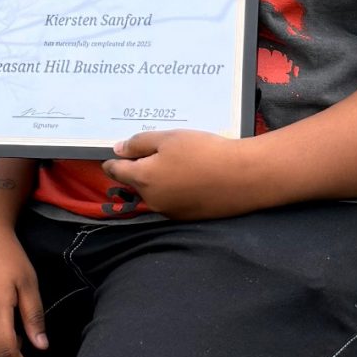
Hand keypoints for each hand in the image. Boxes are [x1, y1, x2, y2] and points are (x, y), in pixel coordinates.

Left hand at [100, 130, 268, 220]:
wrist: (243, 177)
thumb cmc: (204, 152)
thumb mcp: (169, 138)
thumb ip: (139, 144)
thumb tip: (117, 150)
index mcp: (143, 179)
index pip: (116, 172)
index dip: (112, 162)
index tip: (113, 156)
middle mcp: (152, 200)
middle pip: (136, 183)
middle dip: (140, 170)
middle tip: (156, 152)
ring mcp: (170, 212)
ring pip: (155, 192)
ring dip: (159, 180)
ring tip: (179, 162)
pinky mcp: (188, 217)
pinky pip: (173, 200)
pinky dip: (176, 189)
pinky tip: (193, 177)